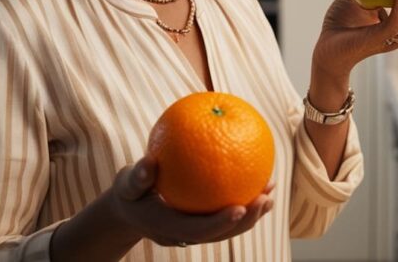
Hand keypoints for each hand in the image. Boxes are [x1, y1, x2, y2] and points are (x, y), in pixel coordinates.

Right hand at [107, 156, 274, 247]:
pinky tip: (258, 182)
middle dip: (245, 221)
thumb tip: (149, 161)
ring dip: (251, 215)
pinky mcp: (201, 224)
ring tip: (270, 193)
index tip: (240, 207)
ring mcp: (194, 233)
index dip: (220, 223)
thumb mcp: (126, 184)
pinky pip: (225, 217)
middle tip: (266, 199)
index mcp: (167, 228)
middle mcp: (184, 235)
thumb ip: (138, 176)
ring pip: (227, 230)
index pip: (197, 230)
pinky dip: (243, 203)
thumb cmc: (129, 193)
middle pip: (220, 235)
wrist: (128, 212)